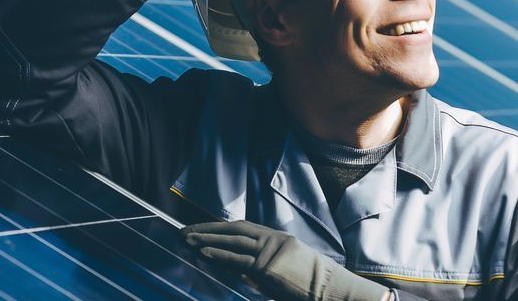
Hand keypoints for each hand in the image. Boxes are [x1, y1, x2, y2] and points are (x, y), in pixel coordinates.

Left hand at [183, 220, 391, 300]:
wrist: (332, 290)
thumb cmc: (313, 285)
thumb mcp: (289, 268)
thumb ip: (266, 265)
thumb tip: (244, 271)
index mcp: (277, 239)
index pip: (242, 228)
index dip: (219, 227)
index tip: (202, 228)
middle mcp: (273, 240)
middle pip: (233, 229)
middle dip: (207, 229)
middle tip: (185, 230)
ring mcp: (271, 252)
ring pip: (232, 239)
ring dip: (207, 238)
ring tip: (187, 238)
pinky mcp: (268, 267)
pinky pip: (238, 258)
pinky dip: (219, 254)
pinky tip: (203, 251)